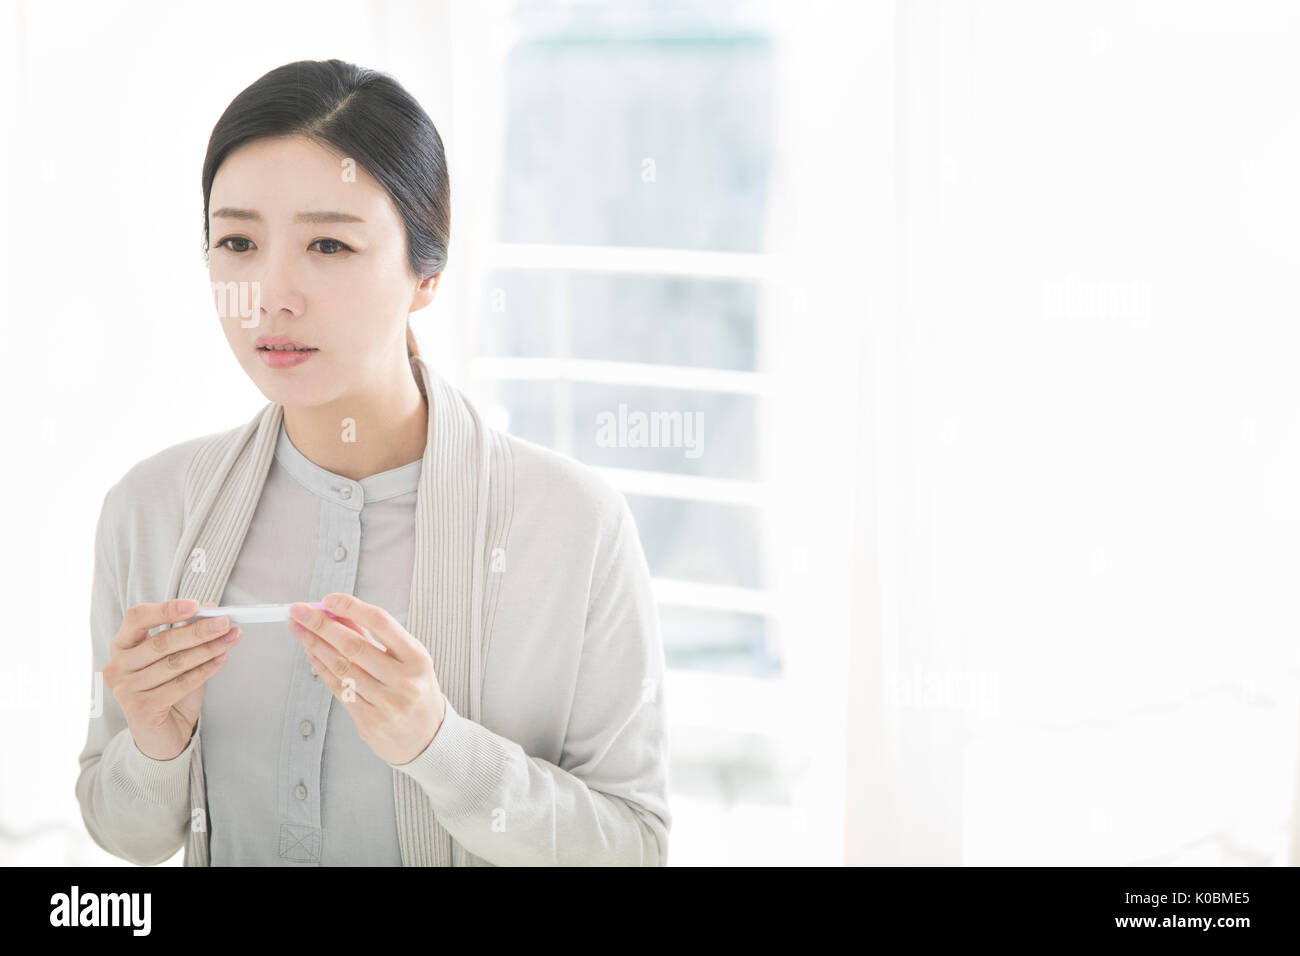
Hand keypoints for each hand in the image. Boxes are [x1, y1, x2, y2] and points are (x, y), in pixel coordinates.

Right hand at [103, 599, 241, 760]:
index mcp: (121, 645)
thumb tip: (209, 610)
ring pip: (173, 663)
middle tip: (225, 623)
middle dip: (198, 631)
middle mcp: (117, 666)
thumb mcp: (174, 655)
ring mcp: (125, 689)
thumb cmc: (167, 689)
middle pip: (161, 642)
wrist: (162, 733)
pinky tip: (221, 660)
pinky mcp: (140, 709)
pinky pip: (180, 685)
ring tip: (230, 640)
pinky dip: (205, 671)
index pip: (137, 618)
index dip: (166, 609)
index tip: (196, 606)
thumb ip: (185, 632)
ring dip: (207, 650)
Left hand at [287, 594, 446, 765]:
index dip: (352, 607)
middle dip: (321, 625)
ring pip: (342, 667)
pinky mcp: (369, 721)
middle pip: (354, 645)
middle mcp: (403, 681)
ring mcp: (386, 703)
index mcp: (417, 658)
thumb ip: (376, 637)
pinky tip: (312, 654)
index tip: (329, 599)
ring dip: (315, 645)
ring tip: (299, 629)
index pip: (382, 623)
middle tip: (300, 611)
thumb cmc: (417, 691)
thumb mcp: (409, 659)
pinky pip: (338, 689)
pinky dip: (321, 668)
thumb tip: (340, 614)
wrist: (429, 738)